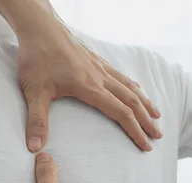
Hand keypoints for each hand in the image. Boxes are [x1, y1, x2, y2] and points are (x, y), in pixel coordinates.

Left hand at [0, 0, 161, 151]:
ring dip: (145, 103)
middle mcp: (100, 77)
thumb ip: (36, 121)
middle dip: (146, 120)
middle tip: (157, 135)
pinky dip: (133, 86)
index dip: (135, 131)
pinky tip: (137, 88)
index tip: (146, 146)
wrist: (39, 25)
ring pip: (130, 86)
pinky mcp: (96, 59)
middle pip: (132, 101)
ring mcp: (100, 66)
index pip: (121, 113)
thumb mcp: (34, 92)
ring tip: (156, 115)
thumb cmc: (36, 57)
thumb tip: (35, 148)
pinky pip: (121, 75)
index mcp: (90, 88)